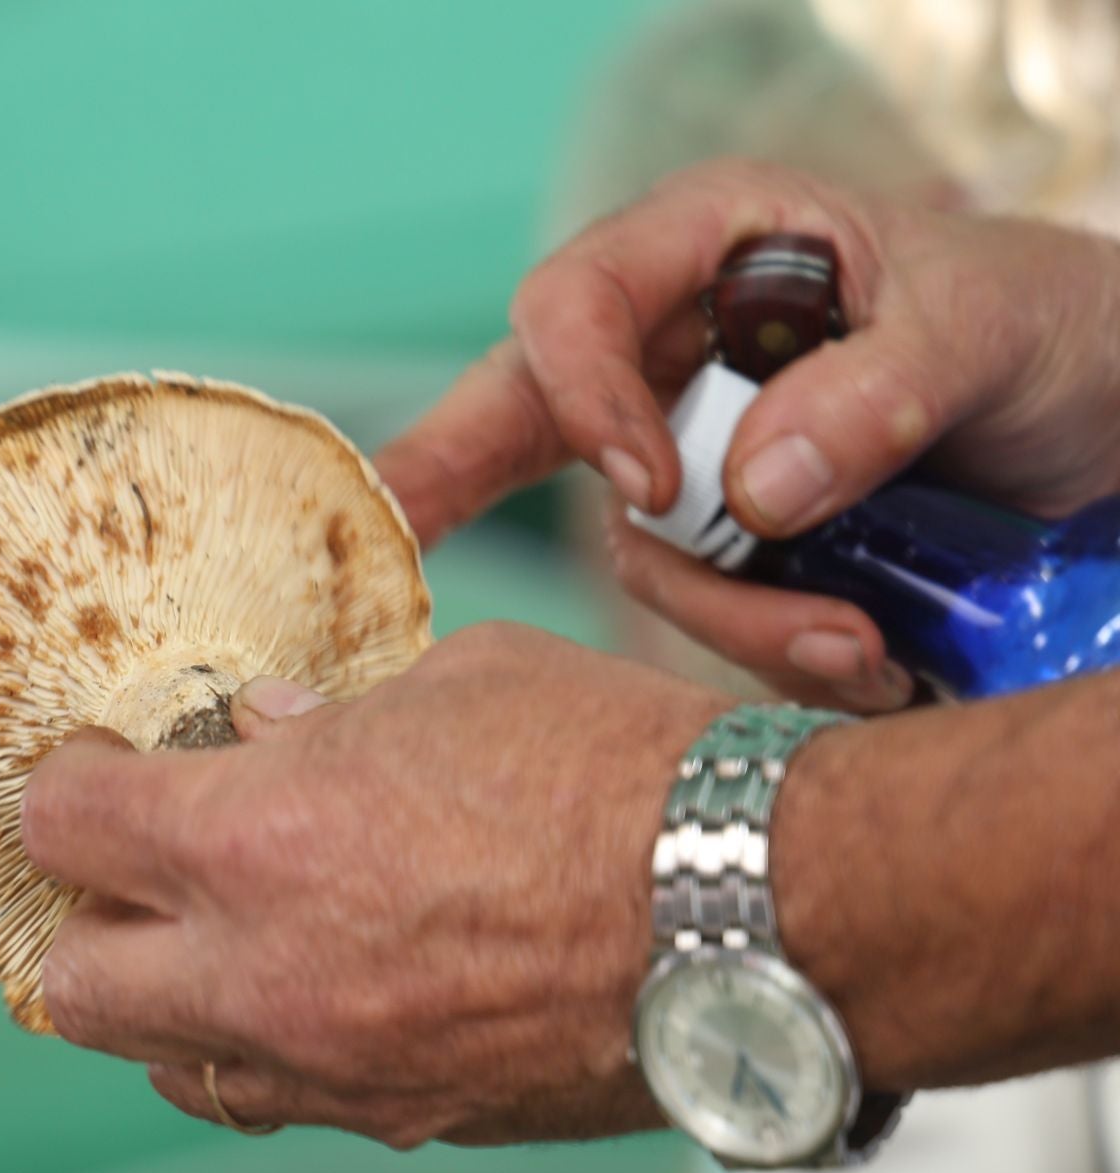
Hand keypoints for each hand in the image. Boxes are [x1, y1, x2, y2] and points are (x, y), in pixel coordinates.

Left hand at [19, 623, 727, 1147]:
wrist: (769, 908)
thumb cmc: (622, 772)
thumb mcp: (461, 685)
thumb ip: (335, 717)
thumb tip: (268, 730)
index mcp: (261, 836)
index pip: (66, 826)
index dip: (64, 784)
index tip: (94, 764)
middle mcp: (270, 973)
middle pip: (72, 985)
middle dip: (81, 921)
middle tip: (131, 869)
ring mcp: (337, 1068)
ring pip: (167, 1068)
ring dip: (165, 1001)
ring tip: (215, 938)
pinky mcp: (410, 1120)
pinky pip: (284, 1102)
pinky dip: (268, 1050)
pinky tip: (321, 988)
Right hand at [375, 160, 1119, 709]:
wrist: (1111, 428)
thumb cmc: (1056, 329)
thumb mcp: (994, 327)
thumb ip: (878, 389)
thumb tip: (746, 486)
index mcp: (718, 246)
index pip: (578, 303)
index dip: (583, 393)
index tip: (652, 485)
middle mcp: (681, 349)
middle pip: (524, 412)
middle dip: (449, 477)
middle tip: (391, 533)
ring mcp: (701, 452)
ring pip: (644, 552)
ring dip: (734, 616)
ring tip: (860, 651)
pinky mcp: (740, 543)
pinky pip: (710, 608)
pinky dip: (778, 648)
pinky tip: (870, 661)